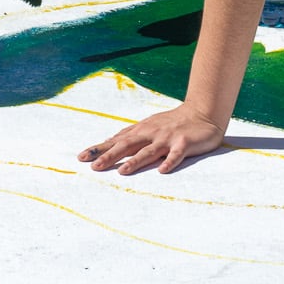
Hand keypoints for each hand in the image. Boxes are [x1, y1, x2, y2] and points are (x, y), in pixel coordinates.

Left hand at [80, 104, 225, 175]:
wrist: (202, 112)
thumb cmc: (172, 122)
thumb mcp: (148, 125)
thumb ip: (131, 135)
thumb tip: (109, 142)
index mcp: (141, 130)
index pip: (116, 141)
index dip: (99, 148)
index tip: (81, 157)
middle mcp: (151, 133)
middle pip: (127, 145)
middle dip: (110, 155)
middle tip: (94, 166)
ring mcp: (167, 138)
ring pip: (149, 151)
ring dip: (135, 161)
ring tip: (122, 171)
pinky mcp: (184, 143)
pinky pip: (176, 154)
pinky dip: (169, 162)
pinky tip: (162, 170)